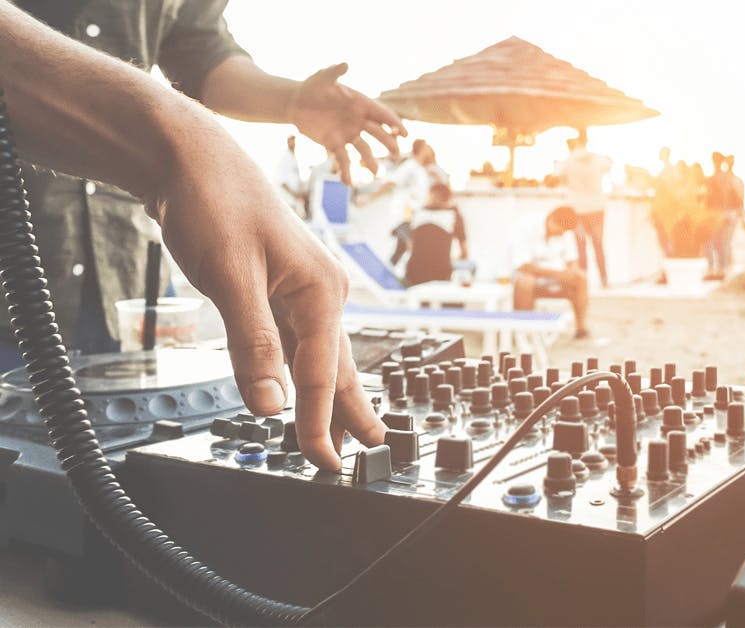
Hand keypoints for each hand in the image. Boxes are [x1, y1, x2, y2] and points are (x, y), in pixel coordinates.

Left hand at [156, 139, 385, 470]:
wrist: (190, 158)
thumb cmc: (214, 203)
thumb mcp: (230, 276)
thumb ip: (253, 344)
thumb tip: (270, 405)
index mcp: (321, 290)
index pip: (321, 373)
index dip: (318, 422)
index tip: (321, 461)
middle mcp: (320, 291)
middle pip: (338, 366)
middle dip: (350, 411)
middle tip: (368, 449)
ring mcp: (300, 289)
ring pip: (319, 355)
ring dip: (329, 394)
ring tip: (347, 427)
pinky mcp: (276, 288)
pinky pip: (295, 340)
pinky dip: (300, 370)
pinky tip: (299, 385)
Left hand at [288, 62, 406, 184]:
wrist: (296, 102)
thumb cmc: (311, 87)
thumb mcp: (321, 78)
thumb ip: (334, 72)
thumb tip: (345, 64)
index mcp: (360, 105)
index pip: (381, 114)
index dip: (393, 123)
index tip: (403, 133)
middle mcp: (358, 121)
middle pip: (378, 133)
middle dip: (388, 143)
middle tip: (396, 152)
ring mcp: (348, 134)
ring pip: (364, 150)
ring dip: (371, 162)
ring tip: (375, 173)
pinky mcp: (335, 144)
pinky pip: (343, 159)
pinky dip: (346, 170)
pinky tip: (347, 182)